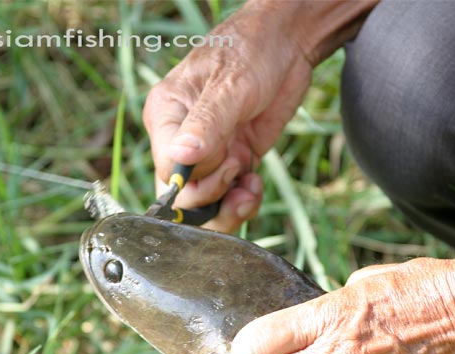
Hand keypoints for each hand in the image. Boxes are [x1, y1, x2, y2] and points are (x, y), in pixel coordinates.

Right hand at [143, 2, 314, 231]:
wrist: (288, 44)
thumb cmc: (252, 51)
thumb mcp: (231, 86)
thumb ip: (206, 124)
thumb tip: (180, 159)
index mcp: (166, 116)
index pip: (166, 171)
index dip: (196, 179)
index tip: (227, 160)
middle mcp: (181, 140)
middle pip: (182, 196)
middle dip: (212, 196)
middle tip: (239, 168)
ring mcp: (209, 155)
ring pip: (205, 206)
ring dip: (228, 208)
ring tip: (250, 189)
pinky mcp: (233, 162)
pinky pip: (229, 199)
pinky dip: (244, 201)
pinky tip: (256, 184)